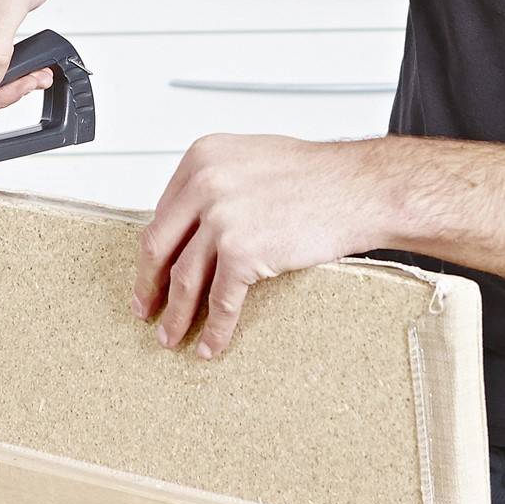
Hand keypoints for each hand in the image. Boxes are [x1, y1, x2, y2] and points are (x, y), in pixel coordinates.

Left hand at [137, 135, 396, 359]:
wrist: (360, 188)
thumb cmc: (317, 175)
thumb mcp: (252, 158)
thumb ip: (217, 182)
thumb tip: (193, 221)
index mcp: (201, 158)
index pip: (162, 212)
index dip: (155, 249)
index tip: (150, 271)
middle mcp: (204, 184)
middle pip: (159, 245)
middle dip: (148, 284)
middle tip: (144, 308)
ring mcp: (221, 218)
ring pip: (184, 279)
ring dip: (176, 315)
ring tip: (171, 336)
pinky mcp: (243, 252)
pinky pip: (220, 300)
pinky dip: (215, 329)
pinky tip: (211, 345)